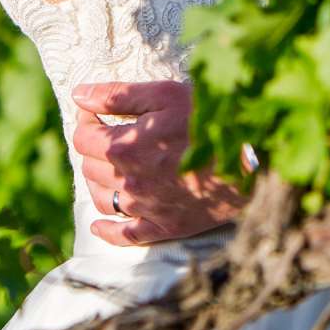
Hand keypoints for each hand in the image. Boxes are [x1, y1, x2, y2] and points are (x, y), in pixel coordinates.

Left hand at [69, 80, 248, 247]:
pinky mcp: (166, 225)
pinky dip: (107, 231)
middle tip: (105, 135)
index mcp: (124, 148)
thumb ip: (118, 95)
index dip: (85, 121)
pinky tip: (98, 225)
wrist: (250, 157)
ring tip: (103, 169)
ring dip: (96, 183)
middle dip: (92, 149)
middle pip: (90, 168)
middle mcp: (128, 182)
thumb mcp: (164, 94)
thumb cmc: (209, 119)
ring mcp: (146, 207)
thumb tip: (78, 94)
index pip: (83, 137)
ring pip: (102, 200)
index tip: (94, 112)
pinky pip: (126, 235)